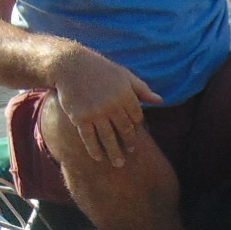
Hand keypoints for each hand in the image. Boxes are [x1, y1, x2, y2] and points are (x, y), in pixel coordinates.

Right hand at [50, 50, 158, 168]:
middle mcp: (112, 105)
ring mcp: (96, 113)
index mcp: (126, 95)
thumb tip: (160, 100)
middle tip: (129, 152)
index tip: (134, 133)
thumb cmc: (101, 70)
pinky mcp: (80, 118)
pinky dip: (94, 150)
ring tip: (118, 164)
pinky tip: (98, 158)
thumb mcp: (125, 75)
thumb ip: (142, 89)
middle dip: (128, 143)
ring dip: (114, 153)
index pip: (136, 118)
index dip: (136, 127)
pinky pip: (89, 138)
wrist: (71, 65)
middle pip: (124, 130)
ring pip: (108, 138)